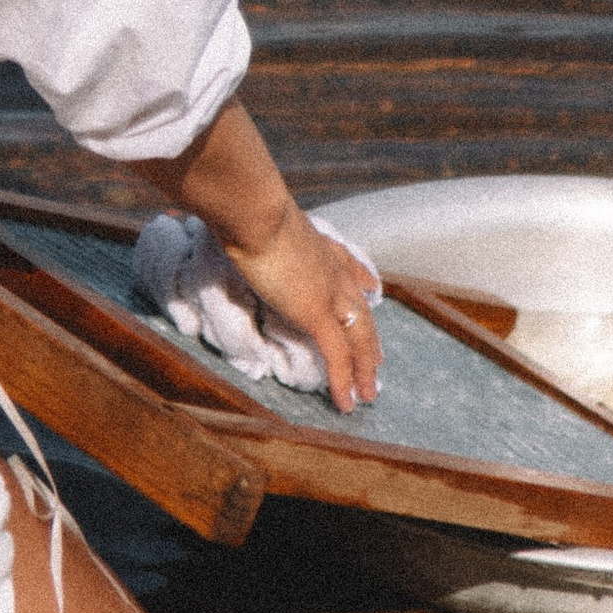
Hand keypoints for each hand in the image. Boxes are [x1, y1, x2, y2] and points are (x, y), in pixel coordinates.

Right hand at [220, 204, 382, 414]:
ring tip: (368, 394)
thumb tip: (235, 222)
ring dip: (364, 369)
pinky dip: (344, 381)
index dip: (362, 280)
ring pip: (358, 338)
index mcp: (320, 246)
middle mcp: (332, 270)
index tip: (372, 288)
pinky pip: (338, 355)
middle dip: (370, 340)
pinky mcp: (318, 314)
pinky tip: (346, 402)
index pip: (348, 267)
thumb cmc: (247, 210)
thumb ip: (255, 226)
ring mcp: (329, 294)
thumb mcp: (258, 219)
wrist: (255, 211)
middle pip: (360, 310)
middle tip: (377, 362)